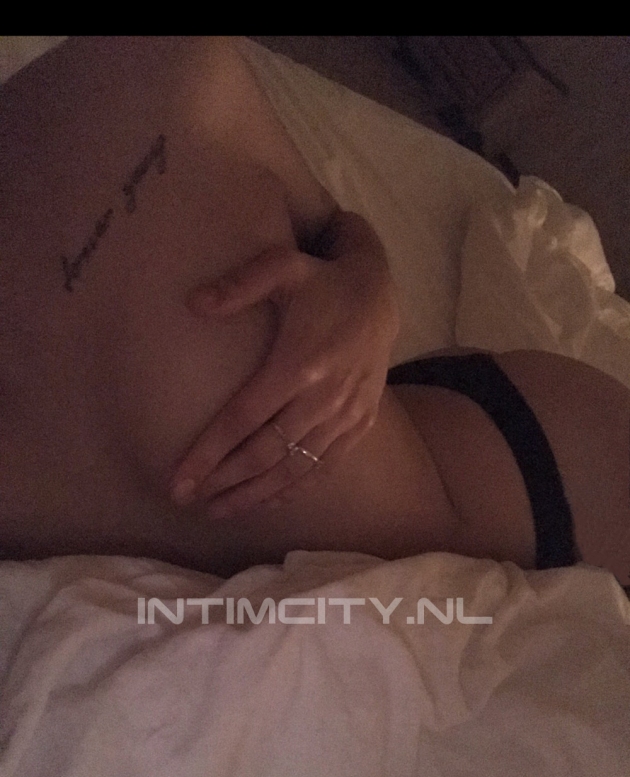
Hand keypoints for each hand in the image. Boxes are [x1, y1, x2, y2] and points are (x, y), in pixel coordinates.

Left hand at [169, 210, 398, 517]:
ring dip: (254, 494)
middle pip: (266, 453)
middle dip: (224, 481)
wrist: (381, 294)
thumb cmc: (322, 282)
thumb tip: (193, 303)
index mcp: (299, 364)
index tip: (178, 480)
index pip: (244, 419)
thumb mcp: (282, 267)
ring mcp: (346, 416)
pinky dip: (293, 489)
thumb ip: (238, 285)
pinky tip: (265, 501)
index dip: (208, 452)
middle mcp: (325, 398)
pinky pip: (324, 467)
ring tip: (217, 510)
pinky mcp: (361, 425)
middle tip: (187, 500)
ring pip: (295, 469)